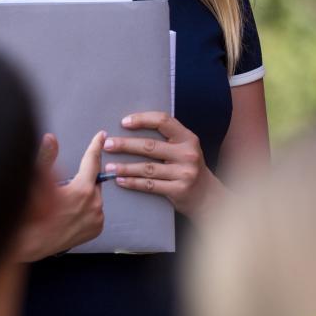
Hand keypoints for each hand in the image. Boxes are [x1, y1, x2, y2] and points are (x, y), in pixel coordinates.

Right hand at [15, 130, 105, 260]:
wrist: (31, 245)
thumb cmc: (31, 215)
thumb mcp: (37, 182)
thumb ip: (47, 157)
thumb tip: (51, 139)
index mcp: (82, 190)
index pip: (92, 161)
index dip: (95, 145)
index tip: (101, 136)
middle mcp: (94, 205)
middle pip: (92, 181)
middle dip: (83, 179)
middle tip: (65, 188)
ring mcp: (97, 219)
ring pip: (93, 197)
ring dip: (84, 195)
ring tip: (65, 204)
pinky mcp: (97, 229)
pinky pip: (95, 211)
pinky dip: (86, 208)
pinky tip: (70, 214)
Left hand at [103, 112, 224, 218]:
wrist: (208, 196)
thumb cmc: (188, 167)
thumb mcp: (184, 148)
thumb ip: (167, 138)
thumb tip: (132, 126)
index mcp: (187, 138)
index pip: (163, 121)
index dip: (142, 120)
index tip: (123, 122)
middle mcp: (187, 153)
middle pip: (150, 146)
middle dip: (125, 145)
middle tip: (107, 145)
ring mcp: (184, 173)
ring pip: (147, 168)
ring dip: (125, 167)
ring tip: (108, 167)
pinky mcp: (179, 190)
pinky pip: (150, 185)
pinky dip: (133, 183)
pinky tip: (120, 181)